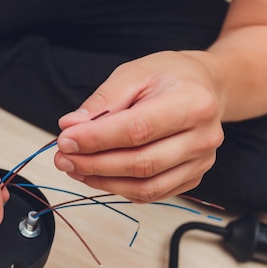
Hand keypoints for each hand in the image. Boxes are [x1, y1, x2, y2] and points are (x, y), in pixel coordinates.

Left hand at [54, 50, 223, 202]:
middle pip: (141, 163)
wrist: (205, 86)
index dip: (96, 139)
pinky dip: (118, 188)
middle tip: (62, 158)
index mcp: (192, 103)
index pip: (137, 130)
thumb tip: (71, 127)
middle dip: (93, 164)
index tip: (65, 140)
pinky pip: (152, 193)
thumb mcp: (132, 74)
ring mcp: (201, 162)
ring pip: (145, 186)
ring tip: (74, 168)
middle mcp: (203, 137)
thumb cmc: (168, 76)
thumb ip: (102, 102)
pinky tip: (95, 175)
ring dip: (102, 181)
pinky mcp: (193, 177)